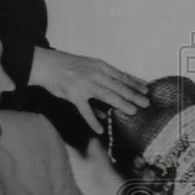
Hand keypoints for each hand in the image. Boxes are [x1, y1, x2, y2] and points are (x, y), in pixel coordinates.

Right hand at [30, 48, 148, 133]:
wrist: (48, 64)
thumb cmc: (70, 67)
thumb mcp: (89, 68)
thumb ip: (102, 82)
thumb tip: (113, 97)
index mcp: (100, 67)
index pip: (121, 76)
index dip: (135, 83)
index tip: (147, 89)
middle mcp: (94, 74)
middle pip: (117, 86)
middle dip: (133, 95)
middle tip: (146, 103)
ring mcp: (84, 84)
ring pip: (106, 95)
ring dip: (120, 104)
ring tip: (132, 112)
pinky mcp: (73, 94)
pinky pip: (85, 110)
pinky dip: (92, 120)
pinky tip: (100, 130)